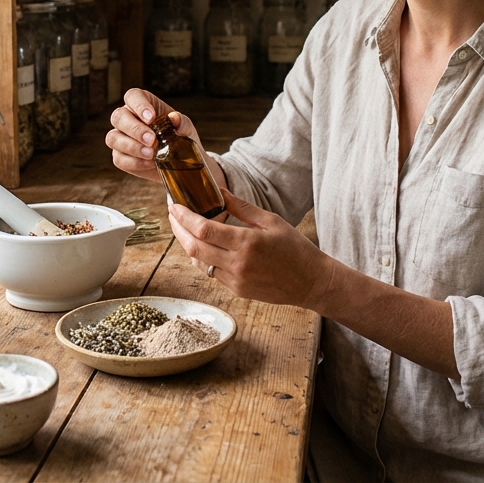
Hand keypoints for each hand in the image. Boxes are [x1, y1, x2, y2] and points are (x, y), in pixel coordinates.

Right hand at [106, 88, 204, 182]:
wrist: (180, 162)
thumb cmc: (180, 138)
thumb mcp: (186, 129)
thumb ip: (182, 122)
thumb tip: (174, 118)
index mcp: (142, 103)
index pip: (132, 96)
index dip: (139, 105)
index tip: (151, 118)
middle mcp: (127, 117)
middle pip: (118, 117)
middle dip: (135, 129)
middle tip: (152, 140)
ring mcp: (120, 137)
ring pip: (113, 138)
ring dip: (132, 147)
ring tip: (151, 154)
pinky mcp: (120, 156)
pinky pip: (119, 159)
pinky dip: (134, 162)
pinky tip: (150, 163)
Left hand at [168, 188, 331, 308]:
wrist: (311, 282)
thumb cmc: (295, 248)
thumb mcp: (271, 221)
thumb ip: (241, 207)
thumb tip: (219, 192)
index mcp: (247, 243)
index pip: (203, 230)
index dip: (184, 217)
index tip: (174, 206)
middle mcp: (238, 264)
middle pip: (194, 247)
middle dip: (178, 229)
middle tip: (172, 216)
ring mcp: (236, 281)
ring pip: (199, 262)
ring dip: (188, 244)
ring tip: (184, 228)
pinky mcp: (237, 291)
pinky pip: (211, 273)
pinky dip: (203, 258)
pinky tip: (203, 246)